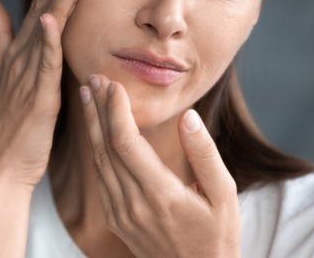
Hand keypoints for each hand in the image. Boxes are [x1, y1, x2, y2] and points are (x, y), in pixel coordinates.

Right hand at [0, 0, 84, 189]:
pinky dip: (48, 41)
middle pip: (38, 18)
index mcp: (15, 57)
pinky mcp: (37, 97)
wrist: (0, 166)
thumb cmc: (5, 125)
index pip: (33, 15)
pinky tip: (51, 20)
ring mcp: (26, 79)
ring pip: (44, 35)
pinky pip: (44, 65)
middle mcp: (19, 63)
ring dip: (54, 6)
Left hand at [80, 74, 240, 257]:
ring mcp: (121, 213)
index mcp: (161, 195)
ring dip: (91, 125)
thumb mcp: (225, 194)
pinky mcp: (115, 219)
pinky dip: (95, 147)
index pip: (126, 143)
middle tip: (94, 78)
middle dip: (98, 109)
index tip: (114, 84)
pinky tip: (95, 129)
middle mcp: (134, 204)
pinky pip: (100, 177)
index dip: (115, 111)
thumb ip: (204, 153)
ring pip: (98, 161)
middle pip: (105, 147)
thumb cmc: (217, 235)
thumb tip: (187, 116)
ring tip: (88, 95)